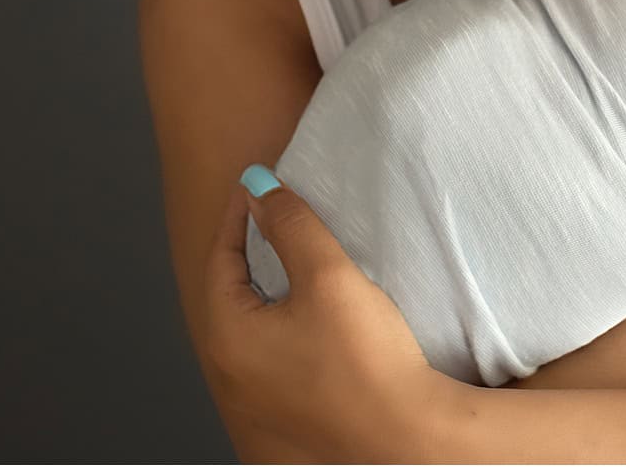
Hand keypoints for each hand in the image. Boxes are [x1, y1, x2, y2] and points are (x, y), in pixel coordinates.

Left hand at [201, 170, 458, 461]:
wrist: (405, 439)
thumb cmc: (368, 364)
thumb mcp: (329, 276)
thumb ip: (292, 225)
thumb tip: (259, 189)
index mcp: (228, 340)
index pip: (220, 260)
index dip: (239, 215)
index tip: (256, 186)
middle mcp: (228, 380)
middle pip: (230, 298)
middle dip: (249, 257)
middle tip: (274, 223)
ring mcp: (252, 410)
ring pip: (248, 335)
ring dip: (264, 299)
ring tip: (295, 271)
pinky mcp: (280, 427)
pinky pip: (268, 368)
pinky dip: (279, 338)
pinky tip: (311, 331)